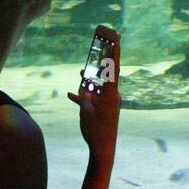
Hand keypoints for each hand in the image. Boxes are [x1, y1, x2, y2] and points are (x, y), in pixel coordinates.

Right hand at [67, 37, 118, 164]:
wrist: (103, 149)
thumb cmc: (96, 131)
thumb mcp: (86, 112)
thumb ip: (84, 98)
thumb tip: (83, 91)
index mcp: (111, 94)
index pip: (113, 69)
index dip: (114, 53)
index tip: (117, 39)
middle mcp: (112, 96)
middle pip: (106, 75)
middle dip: (101, 62)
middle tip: (101, 47)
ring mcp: (108, 103)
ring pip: (98, 86)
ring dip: (89, 80)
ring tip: (82, 70)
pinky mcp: (104, 109)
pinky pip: (94, 98)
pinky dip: (84, 96)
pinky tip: (71, 94)